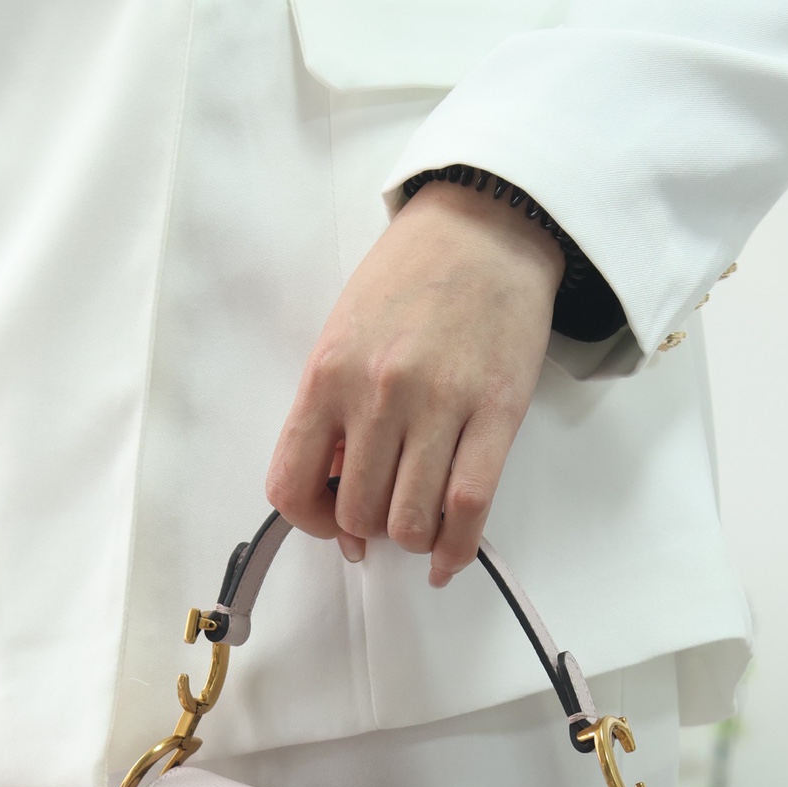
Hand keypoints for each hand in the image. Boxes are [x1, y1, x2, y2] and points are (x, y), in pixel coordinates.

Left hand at [267, 179, 560, 585]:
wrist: (485, 228)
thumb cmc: (409, 280)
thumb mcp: (343, 334)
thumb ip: (332, 408)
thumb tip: (336, 486)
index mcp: (328, 374)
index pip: (291, 484)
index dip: (309, 522)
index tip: (329, 522)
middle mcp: (377, 393)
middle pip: (357, 511)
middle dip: (367, 530)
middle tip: (382, 519)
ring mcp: (439, 404)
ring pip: (410, 519)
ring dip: (410, 538)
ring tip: (418, 526)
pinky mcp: (496, 412)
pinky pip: (469, 506)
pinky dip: (455, 548)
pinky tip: (447, 558)